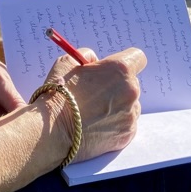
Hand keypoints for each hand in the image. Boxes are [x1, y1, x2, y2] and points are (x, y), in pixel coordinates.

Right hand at [44, 48, 145, 162]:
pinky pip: (126, 124)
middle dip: (117, 85)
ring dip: (117, 105)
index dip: (126, 60)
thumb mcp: (69, 61)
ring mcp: (131, 115)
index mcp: (120, 69)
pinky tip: (96, 124)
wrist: (52, 130)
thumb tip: (95, 61)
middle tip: (96, 92)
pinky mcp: (127, 135)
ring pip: (130, 104)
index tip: (115, 67)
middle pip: (132, 83)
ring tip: (94, 111)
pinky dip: (115, 123)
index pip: (138, 57)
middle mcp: (131, 91)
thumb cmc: (59, 93)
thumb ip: (88, 56)